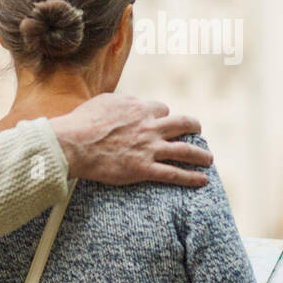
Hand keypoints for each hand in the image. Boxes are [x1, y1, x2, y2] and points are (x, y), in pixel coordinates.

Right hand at [50, 93, 212, 187]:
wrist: (74, 144)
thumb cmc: (83, 122)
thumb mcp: (105, 101)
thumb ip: (122, 102)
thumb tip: (128, 102)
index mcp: (140, 108)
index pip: (162, 109)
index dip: (163, 115)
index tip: (163, 120)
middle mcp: (150, 127)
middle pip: (182, 125)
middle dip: (193, 128)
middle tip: (198, 131)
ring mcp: (149, 148)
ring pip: (185, 150)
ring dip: (201, 155)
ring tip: (208, 159)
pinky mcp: (144, 169)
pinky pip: (174, 173)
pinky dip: (191, 177)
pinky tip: (202, 180)